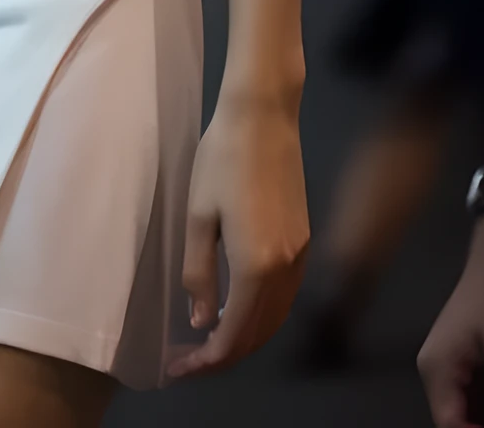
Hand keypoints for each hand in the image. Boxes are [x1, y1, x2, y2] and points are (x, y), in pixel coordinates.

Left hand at [168, 95, 309, 377]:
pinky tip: (238, 307)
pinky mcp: (304, 239)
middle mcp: (286, 269)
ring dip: (246, 337)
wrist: (264, 116)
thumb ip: (200, 273)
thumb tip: (203, 321)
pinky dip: (262, 314)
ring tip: (210, 341)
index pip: (235, 336)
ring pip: (276, 317)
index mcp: (257, 267)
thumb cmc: (222, 158)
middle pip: (260, 333)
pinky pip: (284, 295)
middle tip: (190, 361)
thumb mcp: (198, 215)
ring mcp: (301, 255)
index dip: (208, 360)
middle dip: (226, 355)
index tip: (179, 368)